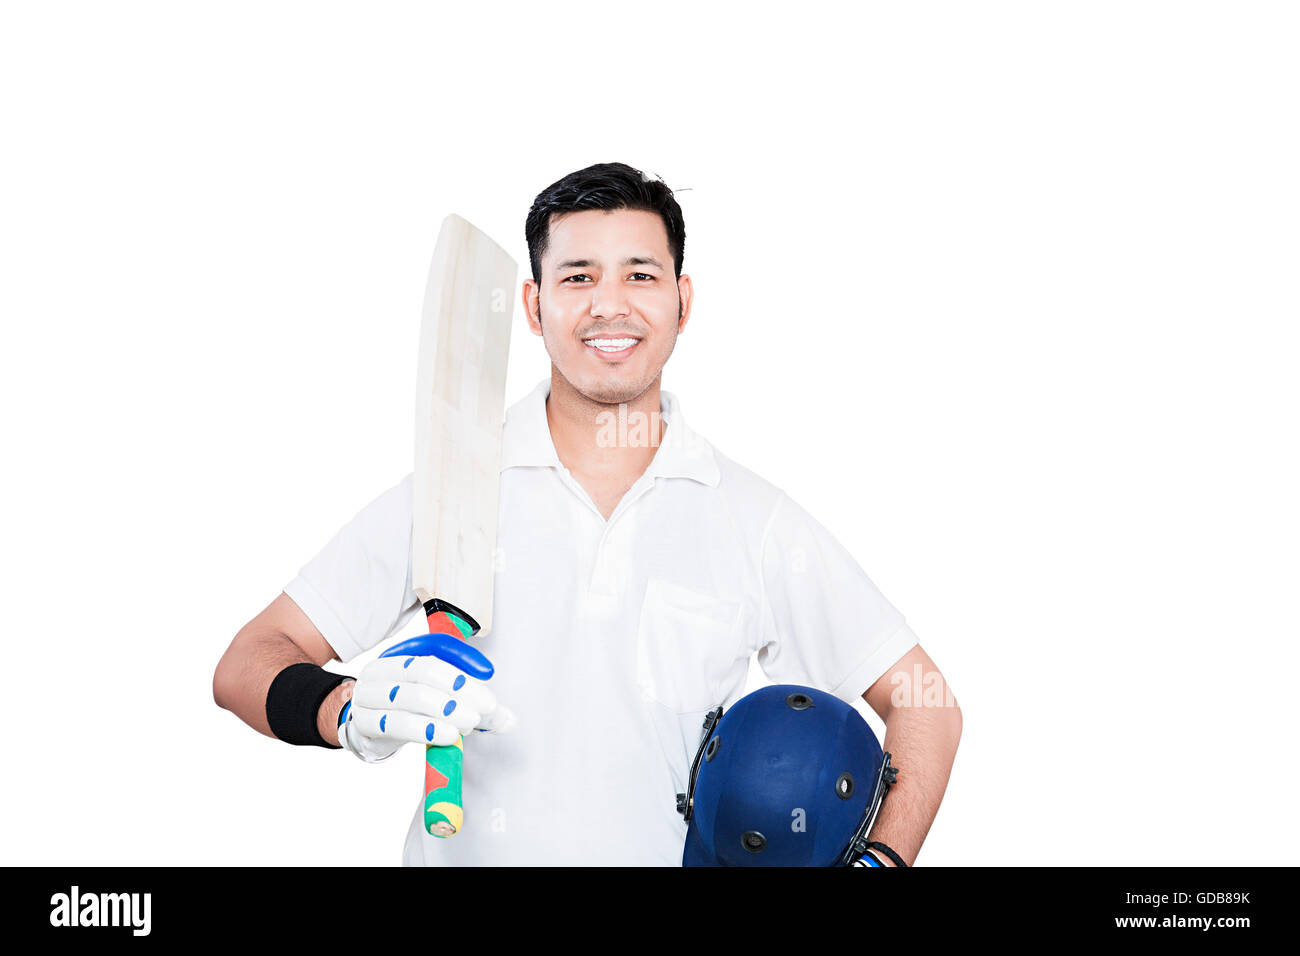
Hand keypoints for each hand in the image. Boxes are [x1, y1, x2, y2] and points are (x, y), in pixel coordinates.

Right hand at [338, 631, 514, 762]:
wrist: (368, 734)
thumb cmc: (408, 711)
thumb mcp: (440, 702)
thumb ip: (473, 707)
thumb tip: (510, 721)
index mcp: (401, 654)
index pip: (434, 648)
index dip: (462, 658)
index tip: (489, 673)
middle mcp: (382, 670)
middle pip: (423, 671)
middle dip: (458, 689)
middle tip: (485, 708)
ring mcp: (369, 695)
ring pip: (410, 696)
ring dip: (444, 710)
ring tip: (470, 723)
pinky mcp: (365, 723)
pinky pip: (395, 723)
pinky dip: (424, 729)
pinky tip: (447, 735)